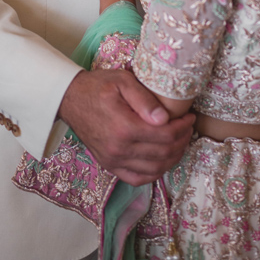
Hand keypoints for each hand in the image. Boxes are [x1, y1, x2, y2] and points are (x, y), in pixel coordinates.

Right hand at [59, 69, 194, 185]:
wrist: (71, 99)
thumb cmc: (98, 86)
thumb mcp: (122, 81)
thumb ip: (144, 99)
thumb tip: (164, 118)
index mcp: (124, 128)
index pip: (165, 136)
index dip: (183, 128)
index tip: (189, 117)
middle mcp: (120, 150)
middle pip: (163, 153)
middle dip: (182, 141)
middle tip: (188, 128)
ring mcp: (114, 161)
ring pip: (154, 169)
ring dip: (173, 157)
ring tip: (180, 142)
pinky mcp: (110, 166)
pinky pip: (137, 178)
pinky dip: (154, 173)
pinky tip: (163, 161)